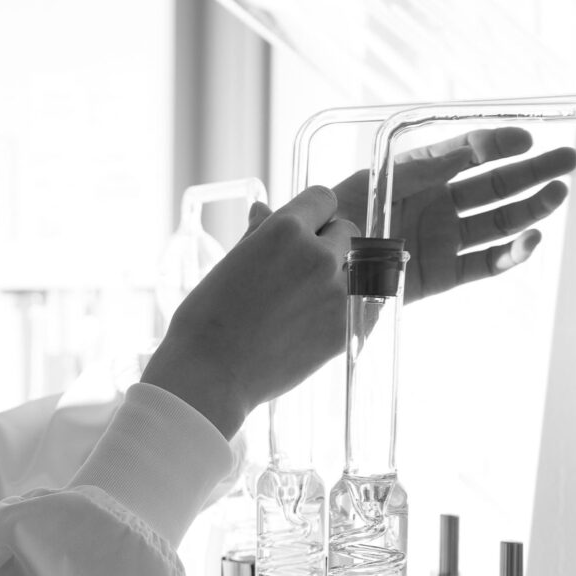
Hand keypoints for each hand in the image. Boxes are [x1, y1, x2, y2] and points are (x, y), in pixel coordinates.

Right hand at [142, 186, 353, 437]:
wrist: (211, 376)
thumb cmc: (207, 319)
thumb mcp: (228, 264)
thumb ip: (257, 233)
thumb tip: (264, 209)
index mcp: (285, 229)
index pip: (323, 198)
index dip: (311, 214)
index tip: (301, 231)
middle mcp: (319, 254)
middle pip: (348, 231)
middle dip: (329, 243)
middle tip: (302, 270)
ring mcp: (338, 292)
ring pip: (361, 267)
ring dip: (343, 275)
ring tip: (310, 298)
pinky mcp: (349, 327)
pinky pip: (368, 302)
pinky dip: (354, 305)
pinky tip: (325, 317)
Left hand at [331, 127, 575, 301]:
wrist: (311, 275)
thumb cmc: (332, 221)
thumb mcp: (371, 183)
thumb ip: (419, 168)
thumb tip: (468, 151)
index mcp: (416, 174)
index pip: (465, 153)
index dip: (494, 144)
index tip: (523, 139)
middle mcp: (435, 203)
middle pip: (493, 185)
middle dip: (531, 171)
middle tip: (569, 158)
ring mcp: (441, 239)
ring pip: (497, 222)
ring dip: (531, 208)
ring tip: (559, 193)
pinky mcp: (442, 275)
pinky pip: (484, 264)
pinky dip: (510, 255)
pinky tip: (532, 240)